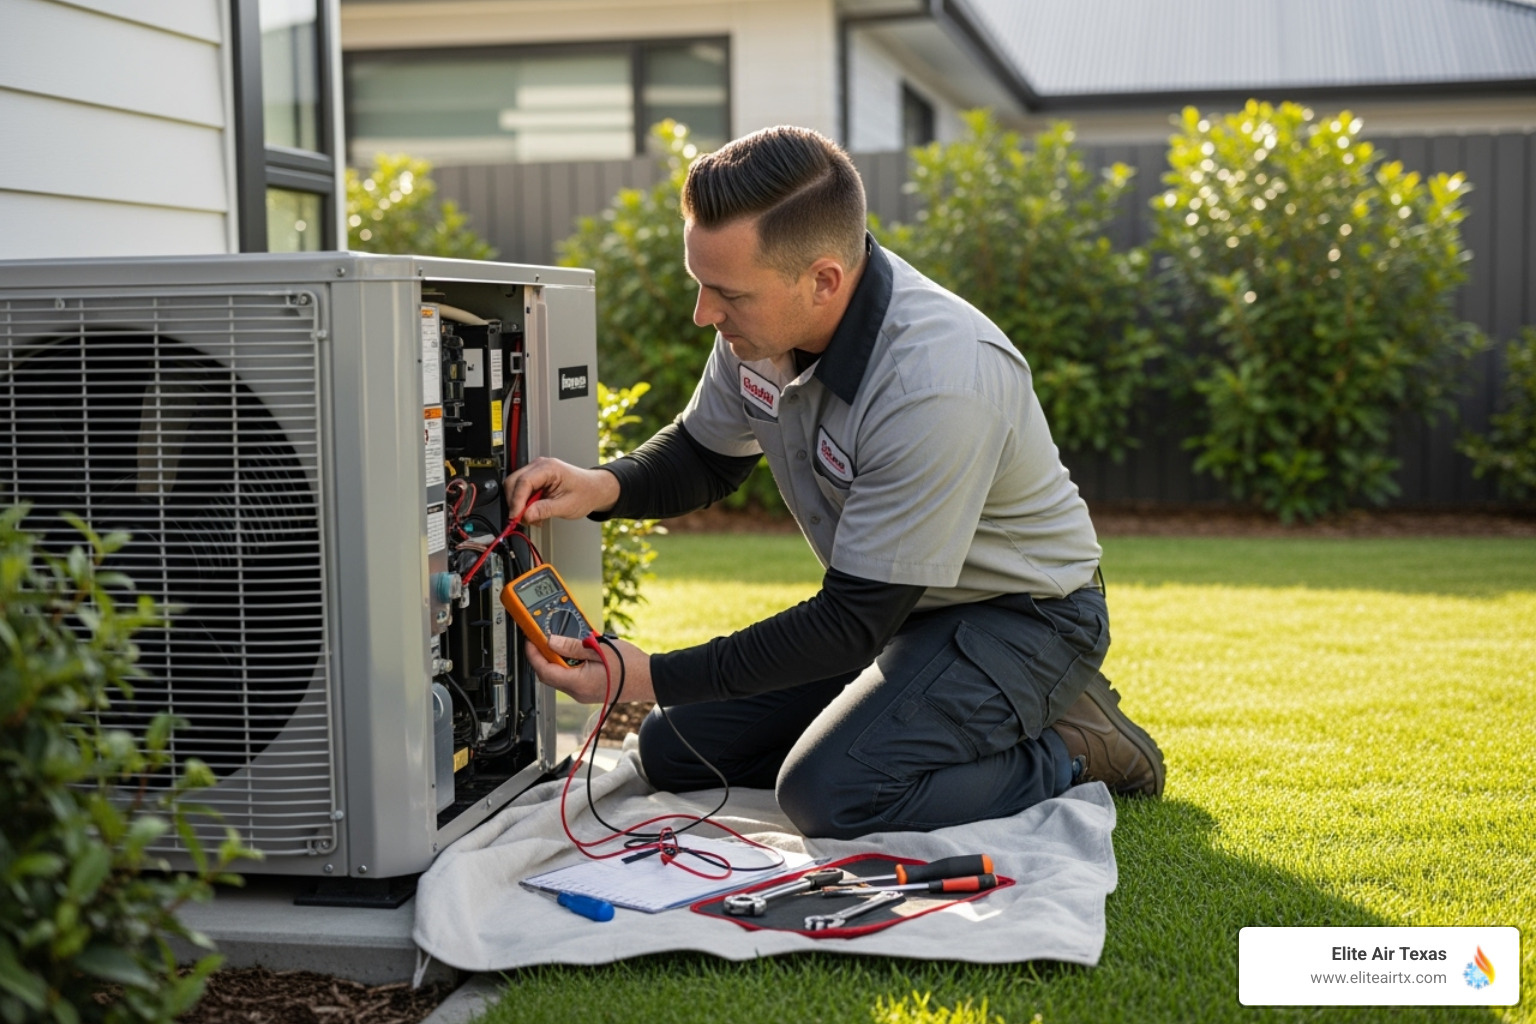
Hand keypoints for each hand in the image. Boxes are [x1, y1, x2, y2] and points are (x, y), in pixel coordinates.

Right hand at [504, 457, 620, 524]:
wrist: (594, 490)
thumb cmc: (585, 493)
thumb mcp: (566, 506)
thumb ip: (544, 510)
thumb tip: (526, 515)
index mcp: (549, 468)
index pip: (524, 482)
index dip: (516, 501)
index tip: (515, 517)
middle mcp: (539, 466)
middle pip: (513, 483)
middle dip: (515, 504)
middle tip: (523, 520)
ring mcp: (536, 471)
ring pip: (514, 488)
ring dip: (520, 505)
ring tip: (534, 517)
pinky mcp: (535, 479)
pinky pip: (521, 491)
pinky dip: (524, 504)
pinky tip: (535, 512)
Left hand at [526, 634, 655, 705]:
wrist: (651, 678)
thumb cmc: (631, 666)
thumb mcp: (599, 649)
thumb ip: (572, 646)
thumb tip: (551, 641)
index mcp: (578, 683)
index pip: (544, 670)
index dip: (533, 654)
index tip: (530, 639)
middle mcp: (578, 692)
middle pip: (549, 674)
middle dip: (543, 655)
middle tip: (542, 637)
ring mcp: (584, 693)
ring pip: (560, 676)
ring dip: (556, 659)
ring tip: (562, 640)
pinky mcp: (590, 690)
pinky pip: (571, 677)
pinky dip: (568, 664)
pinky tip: (576, 650)